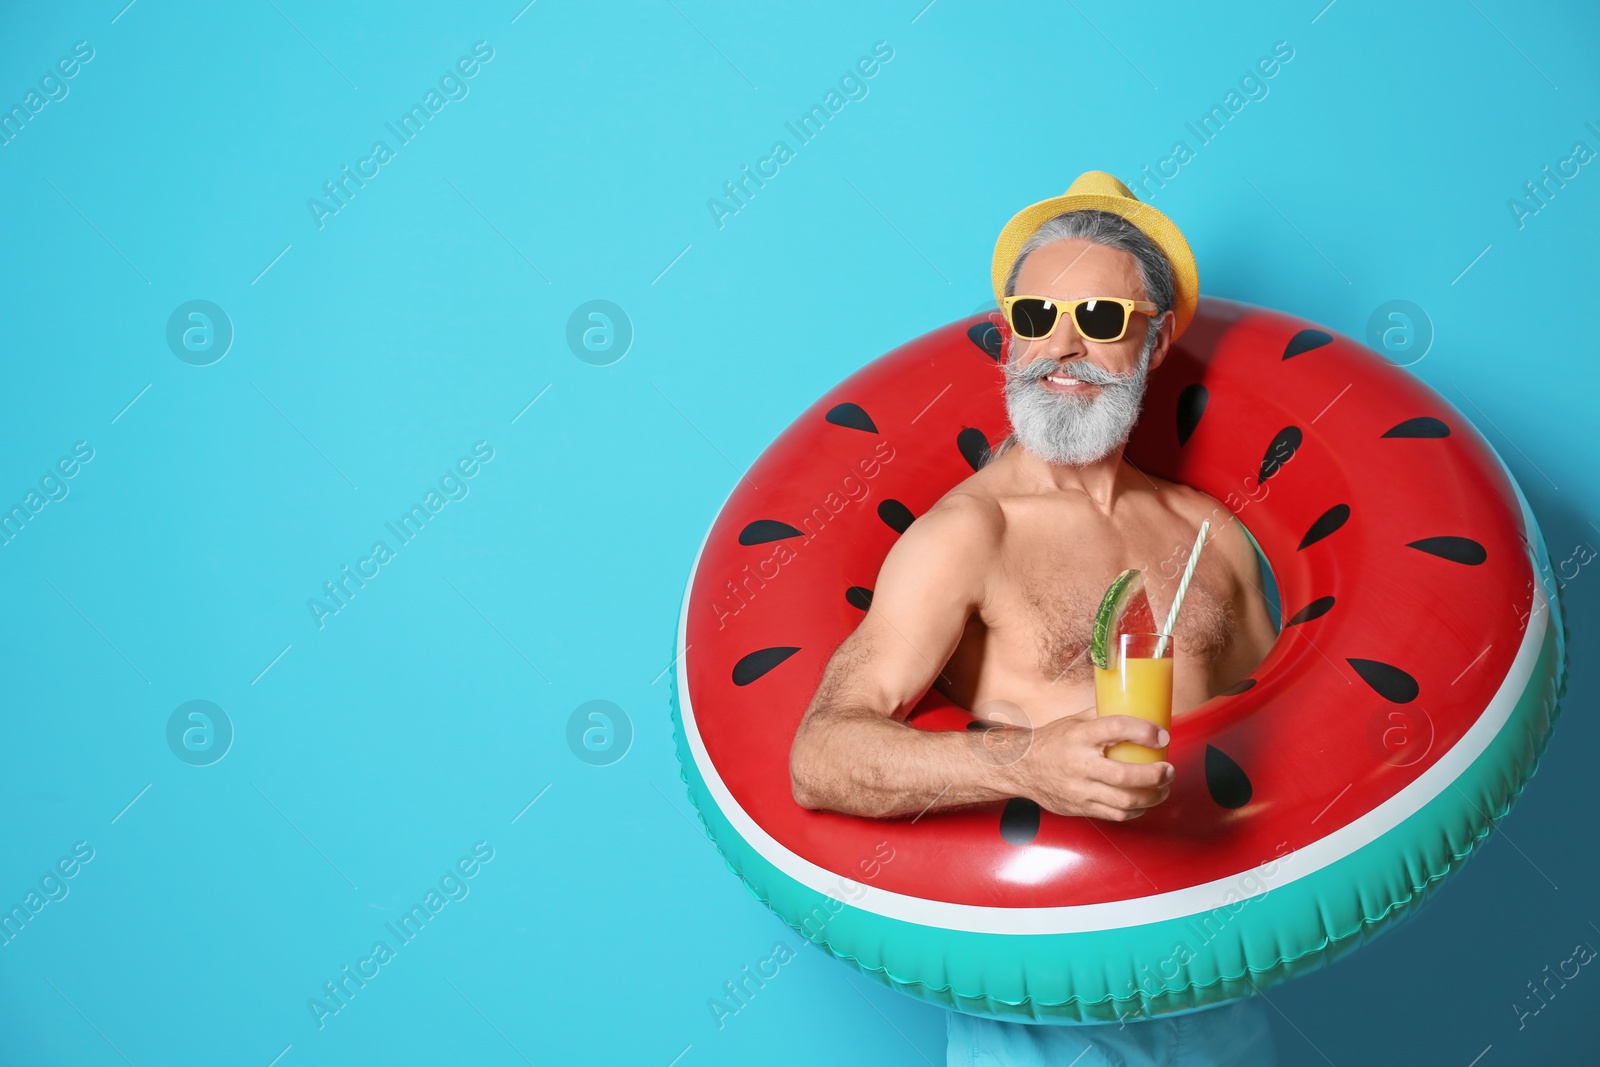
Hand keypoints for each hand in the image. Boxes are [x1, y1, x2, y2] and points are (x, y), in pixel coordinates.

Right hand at [1008, 712, 1173, 820]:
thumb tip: (1136, 709)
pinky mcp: (1080, 807)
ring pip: (1124, 801)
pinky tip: (1143, 803)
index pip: (1116, 728)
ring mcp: (1079, 789)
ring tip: (1163, 788)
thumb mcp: (1074, 721)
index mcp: (1079, 736)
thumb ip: (1103, 716)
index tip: (1161, 735)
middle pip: (1125, 775)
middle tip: (1169, 770)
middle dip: (1156, 775)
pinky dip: (1135, 810)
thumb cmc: (1051, 742)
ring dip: (1152, 796)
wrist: (1022, 767)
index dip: (1144, 731)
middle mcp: (1079, 764)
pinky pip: (1115, 814)